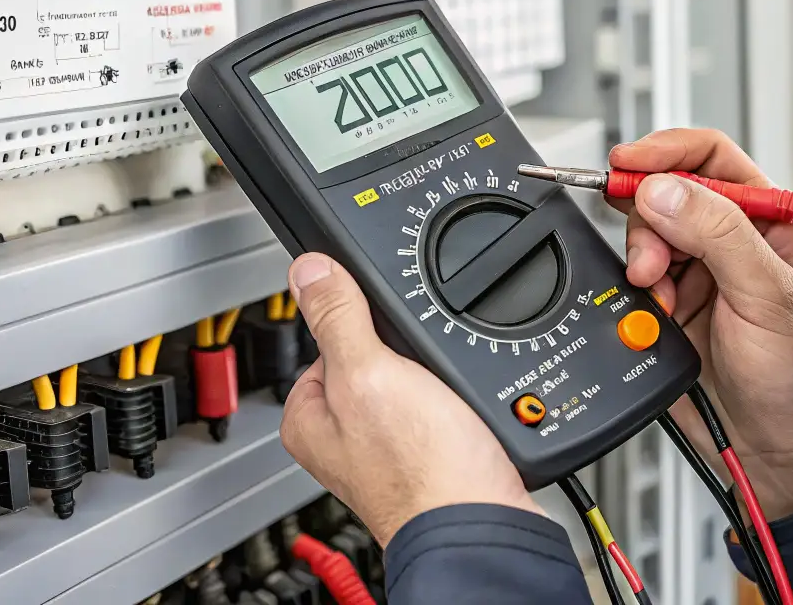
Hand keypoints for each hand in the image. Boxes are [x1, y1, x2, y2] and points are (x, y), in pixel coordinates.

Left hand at [279, 252, 543, 544]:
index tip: (383, 329)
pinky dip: (458, 403)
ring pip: (413, 381)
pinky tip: (466, 413)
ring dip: (437, 378)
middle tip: (424, 370)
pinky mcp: (431, 456)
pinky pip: (442, 408)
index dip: (359, 326)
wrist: (485, 523)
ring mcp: (389, 450)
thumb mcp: (369, 372)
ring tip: (448, 397)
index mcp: (307, 418)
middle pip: (373, 358)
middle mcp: (343, 439)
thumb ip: (337, 317)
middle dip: (405, 354)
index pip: (324, 340)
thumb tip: (308, 268)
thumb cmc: (419, 471)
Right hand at [612, 129, 792, 519]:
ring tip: (656, 295)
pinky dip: (631, 298)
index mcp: (769, 223)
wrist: (778, 455)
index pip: (712, 158)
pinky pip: (630, 284)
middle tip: (649, 260)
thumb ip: (719, 235)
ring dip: (640, 262)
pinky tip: (651, 318)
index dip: (667, 151)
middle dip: (648, 219)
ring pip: (643, 238)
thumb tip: (663, 189)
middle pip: (665, 193)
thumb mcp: (769, 298)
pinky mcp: (668, 312)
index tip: (628, 162)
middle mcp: (730, 243)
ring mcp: (697, 278)